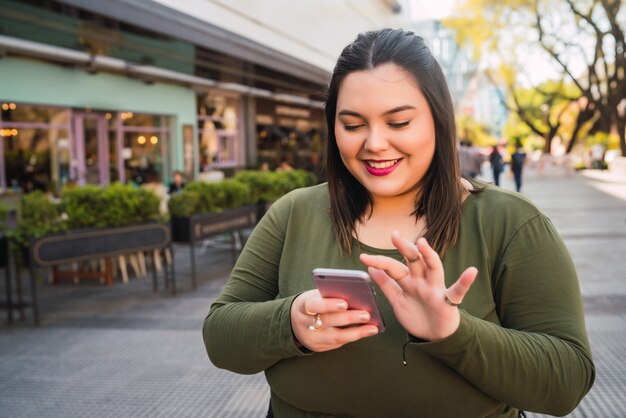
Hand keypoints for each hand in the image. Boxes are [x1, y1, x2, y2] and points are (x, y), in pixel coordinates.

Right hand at [291, 289, 378, 351]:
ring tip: (372, 327)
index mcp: (302, 306)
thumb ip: (329, 294)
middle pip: (327, 322)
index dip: (329, 305)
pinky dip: (354, 336)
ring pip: (335, 337)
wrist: (295, 322)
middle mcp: (305, 324)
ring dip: (356, 332)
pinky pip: (339, 343)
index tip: (345, 303)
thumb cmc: (312, 303)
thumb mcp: (314, 296)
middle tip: (366, 314)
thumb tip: (356, 293)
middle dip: (348, 318)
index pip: (314, 305)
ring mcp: (312, 338)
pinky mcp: (320, 348)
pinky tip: (367, 332)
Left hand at [359, 231, 476, 340]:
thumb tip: (371, 269)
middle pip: (413, 261)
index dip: (378, 262)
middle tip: (394, 236)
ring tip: (423, 243)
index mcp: (408, 281)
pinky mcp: (449, 302)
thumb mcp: (398, 300)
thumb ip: (386, 285)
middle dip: (404, 248)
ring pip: (433, 268)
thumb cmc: (417, 315)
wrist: (434, 337)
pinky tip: (471, 272)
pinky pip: (458, 291)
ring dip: (429, 255)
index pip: (393, 267)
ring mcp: (435, 290)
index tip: (363, 257)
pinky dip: (465, 281)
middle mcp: (422, 281)